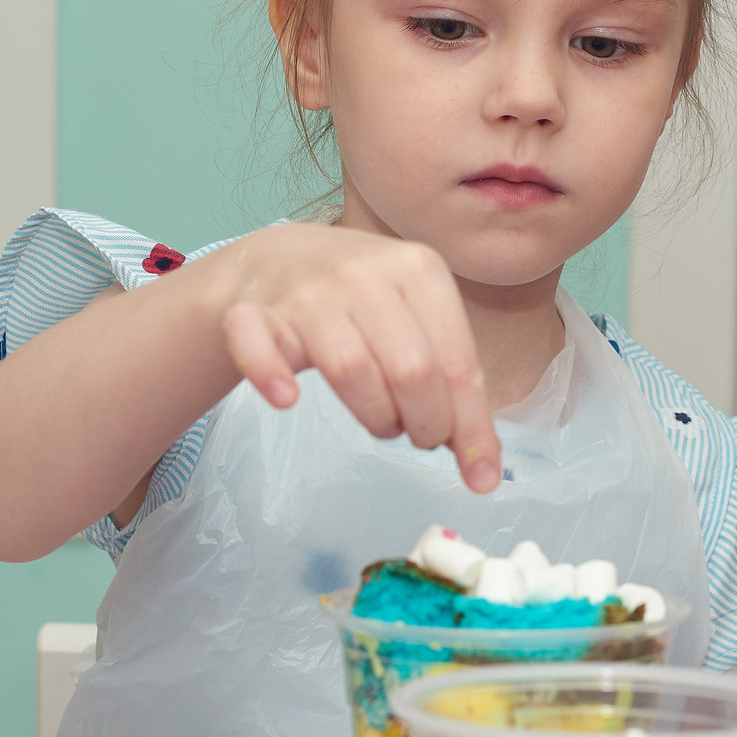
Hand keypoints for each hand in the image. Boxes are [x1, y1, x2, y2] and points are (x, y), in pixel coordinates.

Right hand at [213, 224, 499, 492]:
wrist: (274, 260)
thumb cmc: (361, 301)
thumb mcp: (417, 319)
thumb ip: (450, 380)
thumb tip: (483, 465)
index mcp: (419, 269)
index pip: (456, 360)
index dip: (471, 424)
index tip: (481, 476)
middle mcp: (365, 273)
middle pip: (410, 369)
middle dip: (426, 423)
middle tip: (419, 436)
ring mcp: (308, 292)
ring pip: (350, 369)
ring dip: (375, 416)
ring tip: (382, 423)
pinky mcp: (253, 312)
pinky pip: (257, 345)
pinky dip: (268, 374)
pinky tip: (285, 399)